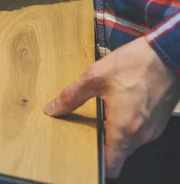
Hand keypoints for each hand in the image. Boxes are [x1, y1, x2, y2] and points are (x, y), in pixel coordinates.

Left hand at [44, 37, 179, 178]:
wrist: (166, 53)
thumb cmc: (136, 64)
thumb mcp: (95, 77)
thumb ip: (71, 96)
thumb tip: (53, 109)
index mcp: (124, 127)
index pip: (113, 165)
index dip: (97, 165)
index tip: (84, 156)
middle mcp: (141, 134)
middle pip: (119, 154)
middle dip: (102, 147)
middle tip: (86, 132)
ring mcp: (152, 129)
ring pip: (130, 144)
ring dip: (115, 136)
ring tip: (100, 118)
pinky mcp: (158, 121)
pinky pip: (139, 133)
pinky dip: (127, 127)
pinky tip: (117, 109)